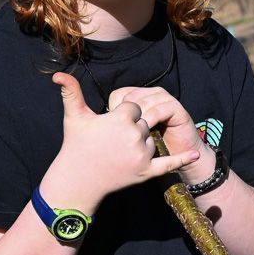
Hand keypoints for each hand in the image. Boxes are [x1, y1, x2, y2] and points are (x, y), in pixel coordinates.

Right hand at [42, 72, 197, 208]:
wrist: (78, 180)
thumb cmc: (76, 146)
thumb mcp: (75, 117)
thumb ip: (71, 92)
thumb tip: (58, 74)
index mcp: (120, 118)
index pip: (134, 107)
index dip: (123, 114)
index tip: (110, 125)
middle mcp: (134, 135)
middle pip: (144, 123)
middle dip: (132, 129)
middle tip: (113, 142)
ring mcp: (142, 154)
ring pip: (150, 139)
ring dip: (141, 144)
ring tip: (119, 153)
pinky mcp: (147, 171)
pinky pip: (169, 163)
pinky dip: (182, 160)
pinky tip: (195, 155)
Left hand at [107, 85, 213, 185]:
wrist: (180, 150)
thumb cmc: (153, 143)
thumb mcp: (133, 131)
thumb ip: (118, 123)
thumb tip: (97, 121)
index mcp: (140, 94)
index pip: (119, 95)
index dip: (114, 111)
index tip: (112, 130)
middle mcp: (152, 93)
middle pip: (131, 98)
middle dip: (126, 117)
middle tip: (123, 135)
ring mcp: (165, 99)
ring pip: (144, 104)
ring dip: (138, 121)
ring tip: (134, 137)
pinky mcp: (176, 108)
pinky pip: (159, 111)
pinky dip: (149, 122)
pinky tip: (147, 135)